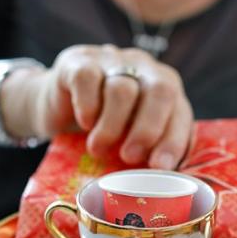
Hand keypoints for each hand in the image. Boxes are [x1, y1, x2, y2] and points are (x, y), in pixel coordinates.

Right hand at [7, 44, 193, 168]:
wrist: (57, 106)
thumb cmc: (101, 128)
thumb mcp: (129, 140)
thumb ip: (147, 151)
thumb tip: (157, 177)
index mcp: (165, 87)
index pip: (179, 110)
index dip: (172, 141)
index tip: (159, 168)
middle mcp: (144, 68)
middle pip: (160, 91)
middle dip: (147, 130)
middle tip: (129, 157)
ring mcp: (113, 60)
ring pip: (123, 89)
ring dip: (111, 127)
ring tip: (98, 149)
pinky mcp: (80, 60)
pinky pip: (88, 79)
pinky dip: (87, 106)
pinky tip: (84, 123)